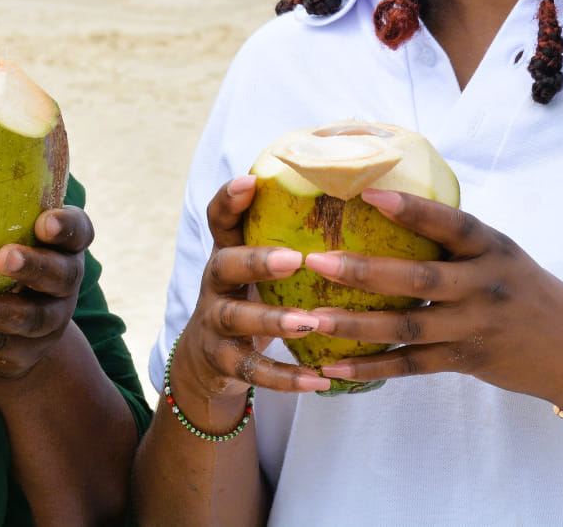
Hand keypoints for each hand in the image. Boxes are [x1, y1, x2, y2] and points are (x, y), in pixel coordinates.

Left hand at [0, 205, 90, 381]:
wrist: (21, 338)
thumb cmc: (9, 263)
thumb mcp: (13, 232)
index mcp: (66, 249)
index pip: (81, 233)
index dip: (67, 227)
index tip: (45, 221)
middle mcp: (63, 287)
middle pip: (60, 277)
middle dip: (33, 267)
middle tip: (3, 257)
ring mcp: (45, 323)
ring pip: (27, 319)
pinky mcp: (19, 353)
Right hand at [170, 175, 332, 411]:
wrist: (206, 361)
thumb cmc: (250, 297)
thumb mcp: (257, 266)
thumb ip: (285, 238)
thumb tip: (355, 199)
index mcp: (227, 252)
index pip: (219, 219)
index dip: (229, 199)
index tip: (250, 182)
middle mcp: (215, 283)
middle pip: (225, 266)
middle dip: (257, 261)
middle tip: (295, 259)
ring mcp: (215, 324)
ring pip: (237, 319)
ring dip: (273, 321)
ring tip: (309, 323)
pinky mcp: (223, 362)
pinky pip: (254, 370)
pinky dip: (286, 377)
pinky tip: (318, 379)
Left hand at [303, 189, 562, 410]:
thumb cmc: (527, 291)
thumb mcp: (502, 254)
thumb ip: (456, 240)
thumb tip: (386, 207)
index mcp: (492, 248)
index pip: (451, 223)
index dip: (412, 208)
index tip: (369, 193)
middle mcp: (484, 285)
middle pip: (418, 279)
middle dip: (364, 271)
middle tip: (318, 261)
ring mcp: (475, 326)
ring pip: (407, 327)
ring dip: (355, 325)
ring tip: (310, 319)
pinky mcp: (467, 360)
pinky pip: (411, 364)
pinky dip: (371, 367)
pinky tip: (334, 366)